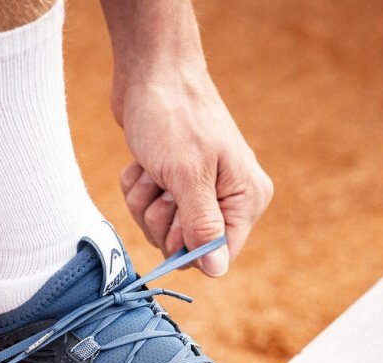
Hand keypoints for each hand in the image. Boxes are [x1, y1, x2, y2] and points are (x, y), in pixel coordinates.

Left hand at [115, 73, 272, 275]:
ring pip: (160, 229)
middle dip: (162, 219)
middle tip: (164, 186)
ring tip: (154, 168)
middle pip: (184, 246)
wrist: (151, 71)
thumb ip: (203, 227)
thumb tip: (217, 270)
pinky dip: (138, 187)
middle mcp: (227, 198)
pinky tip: (144, 162)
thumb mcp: (189, 176)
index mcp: (245, 198)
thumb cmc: (175, 116)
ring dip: (146, 200)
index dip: (189, 248)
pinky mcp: (171, 183)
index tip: (175, 222)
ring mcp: (197, 191)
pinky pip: (145, 208)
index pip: (219, 255)